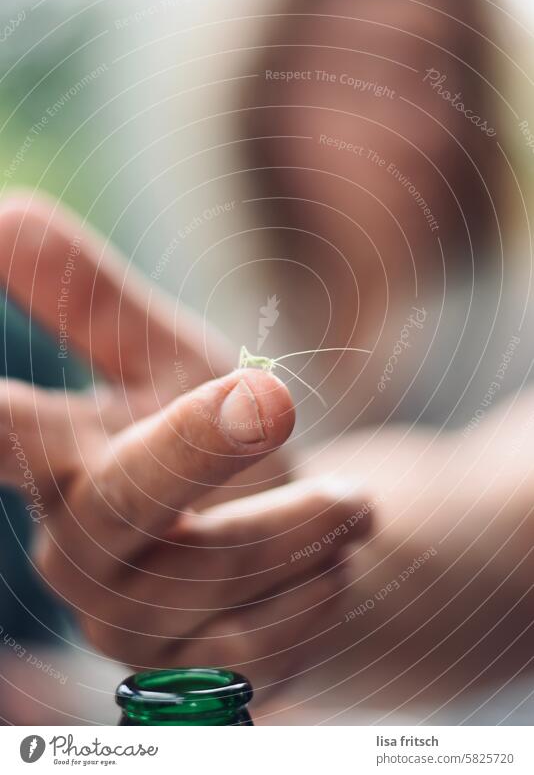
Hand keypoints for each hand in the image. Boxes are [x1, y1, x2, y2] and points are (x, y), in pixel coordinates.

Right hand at [0, 192, 372, 688]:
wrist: (299, 536)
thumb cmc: (223, 435)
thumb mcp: (171, 357)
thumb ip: (93, 298)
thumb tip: (6, 209)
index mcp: (61, 463)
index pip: (1, 434)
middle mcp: (78, 549)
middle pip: (116, 501)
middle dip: (198, 444)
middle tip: (273, 396)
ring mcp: (132, 622)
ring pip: (208, 573)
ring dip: (299, 521)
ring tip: (352, 497)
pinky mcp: (192, 677)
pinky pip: (255, 645)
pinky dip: (315, 590)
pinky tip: (339, 560)